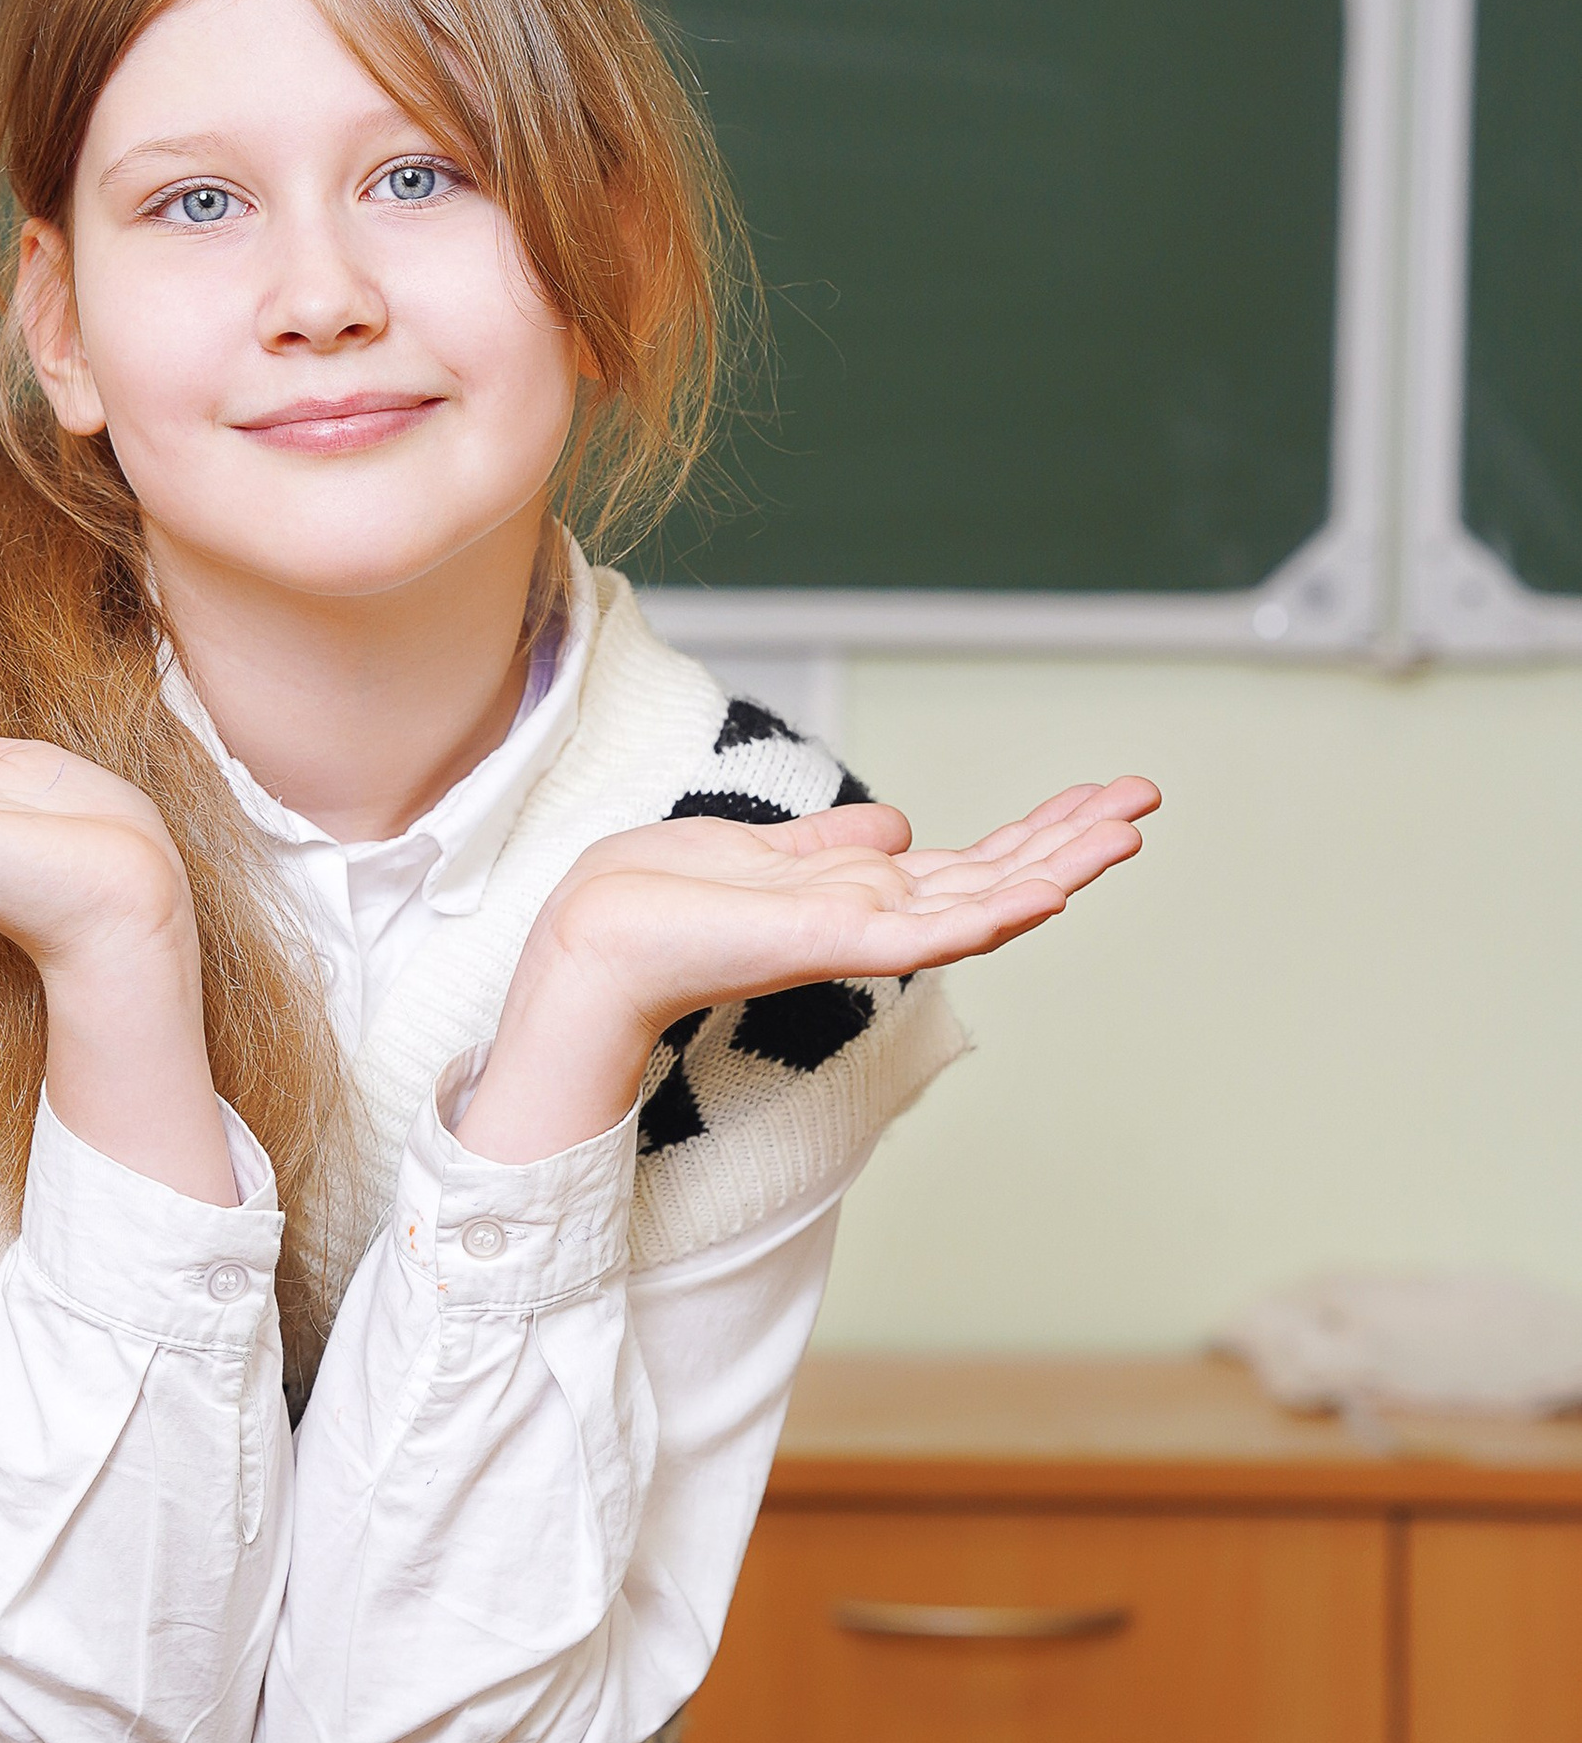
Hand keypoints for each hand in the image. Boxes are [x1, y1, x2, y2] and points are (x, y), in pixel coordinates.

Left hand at [457, 776, 1159, 1164]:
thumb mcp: (765, 852)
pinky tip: (1044, 891)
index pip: (974, 864)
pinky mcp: (833, 946)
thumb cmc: (661, 899)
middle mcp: (875, 921)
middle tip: (1146, 802)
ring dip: (1057, 869)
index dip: (1039, 832)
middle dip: (1072, 842)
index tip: (1103, 797)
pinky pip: (928, 934)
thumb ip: (834, 846)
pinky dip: (990, 912)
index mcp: (863, 896)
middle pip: (997, 880)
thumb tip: (895, 824)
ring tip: (1125, 837)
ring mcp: (861, 937)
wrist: (596, 936)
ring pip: (982, 905)